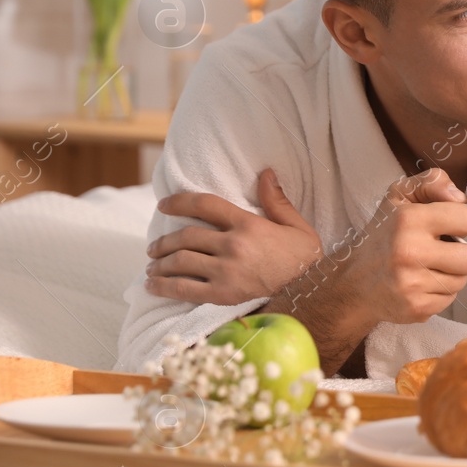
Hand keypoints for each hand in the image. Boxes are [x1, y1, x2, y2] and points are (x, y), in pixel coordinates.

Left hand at [146, 169, 322, 305]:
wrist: (313, 292)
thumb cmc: (305, 259)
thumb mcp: (296, 225)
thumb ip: (277, 200)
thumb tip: (266, 173)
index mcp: (248, 224)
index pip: (204, 205)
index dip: (178, 202)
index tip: (163, 205)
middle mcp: (233, 245)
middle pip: (185, 236)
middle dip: (163, 242)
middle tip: (154, 247)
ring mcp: (226, 271)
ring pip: (180, 261)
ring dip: (160, 263)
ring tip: (153, 266)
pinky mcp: (223, 294)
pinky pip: (184, 288)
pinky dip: (163, 286)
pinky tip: (153, 285)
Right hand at [328, 168, 466, 326]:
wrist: (355, 282)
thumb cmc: (384, 234)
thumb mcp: (400, 196)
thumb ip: (433, 182)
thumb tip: (461, 198)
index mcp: (407, 220)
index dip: (461, 222)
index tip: (446, 226)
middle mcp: (409, 252)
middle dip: (459, 254)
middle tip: (440, 251)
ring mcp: (411, 284)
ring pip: (462, 281)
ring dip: (450, 274)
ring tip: (427, 267)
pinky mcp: (416, 308)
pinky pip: (450, 299)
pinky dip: (440, 292)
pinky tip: (421, 284)